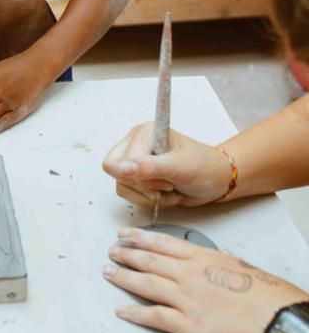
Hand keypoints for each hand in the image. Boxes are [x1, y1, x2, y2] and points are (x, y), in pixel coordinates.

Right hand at [102, 122, 232, 208]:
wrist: (216, 180)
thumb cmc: (204, 168)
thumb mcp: (180, 167)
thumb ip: (150, 167)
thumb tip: (123, 169)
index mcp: (144, 133)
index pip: (119, 160)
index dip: (138, 176)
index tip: (164, 179)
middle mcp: (135, 143)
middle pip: (115, 170)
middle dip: (141, 185)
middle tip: (165, 185)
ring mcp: (135, 160)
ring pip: (121, 184)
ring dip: (147, 195)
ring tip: (169, 189)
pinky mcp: (138, 175)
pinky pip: (127, 192)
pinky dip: (146, 199)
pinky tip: (164, 194)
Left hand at [104, 227, 307, 332]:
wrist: (277, 317)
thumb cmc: (266, 293)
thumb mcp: (239, 266)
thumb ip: (220, 261)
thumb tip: (217, 257)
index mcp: (201, 257)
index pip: (162, 243)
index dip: (139, 238)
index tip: (125, 234)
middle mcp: (188, 274)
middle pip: (149, 260)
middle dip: (127, 254)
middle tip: (112, 250)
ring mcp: (186, 298)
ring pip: (146, 284)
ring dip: (125, 278)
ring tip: (110, 272)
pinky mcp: (189, 325)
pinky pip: (156, 316)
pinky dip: (136, 313)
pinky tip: (122, 310)